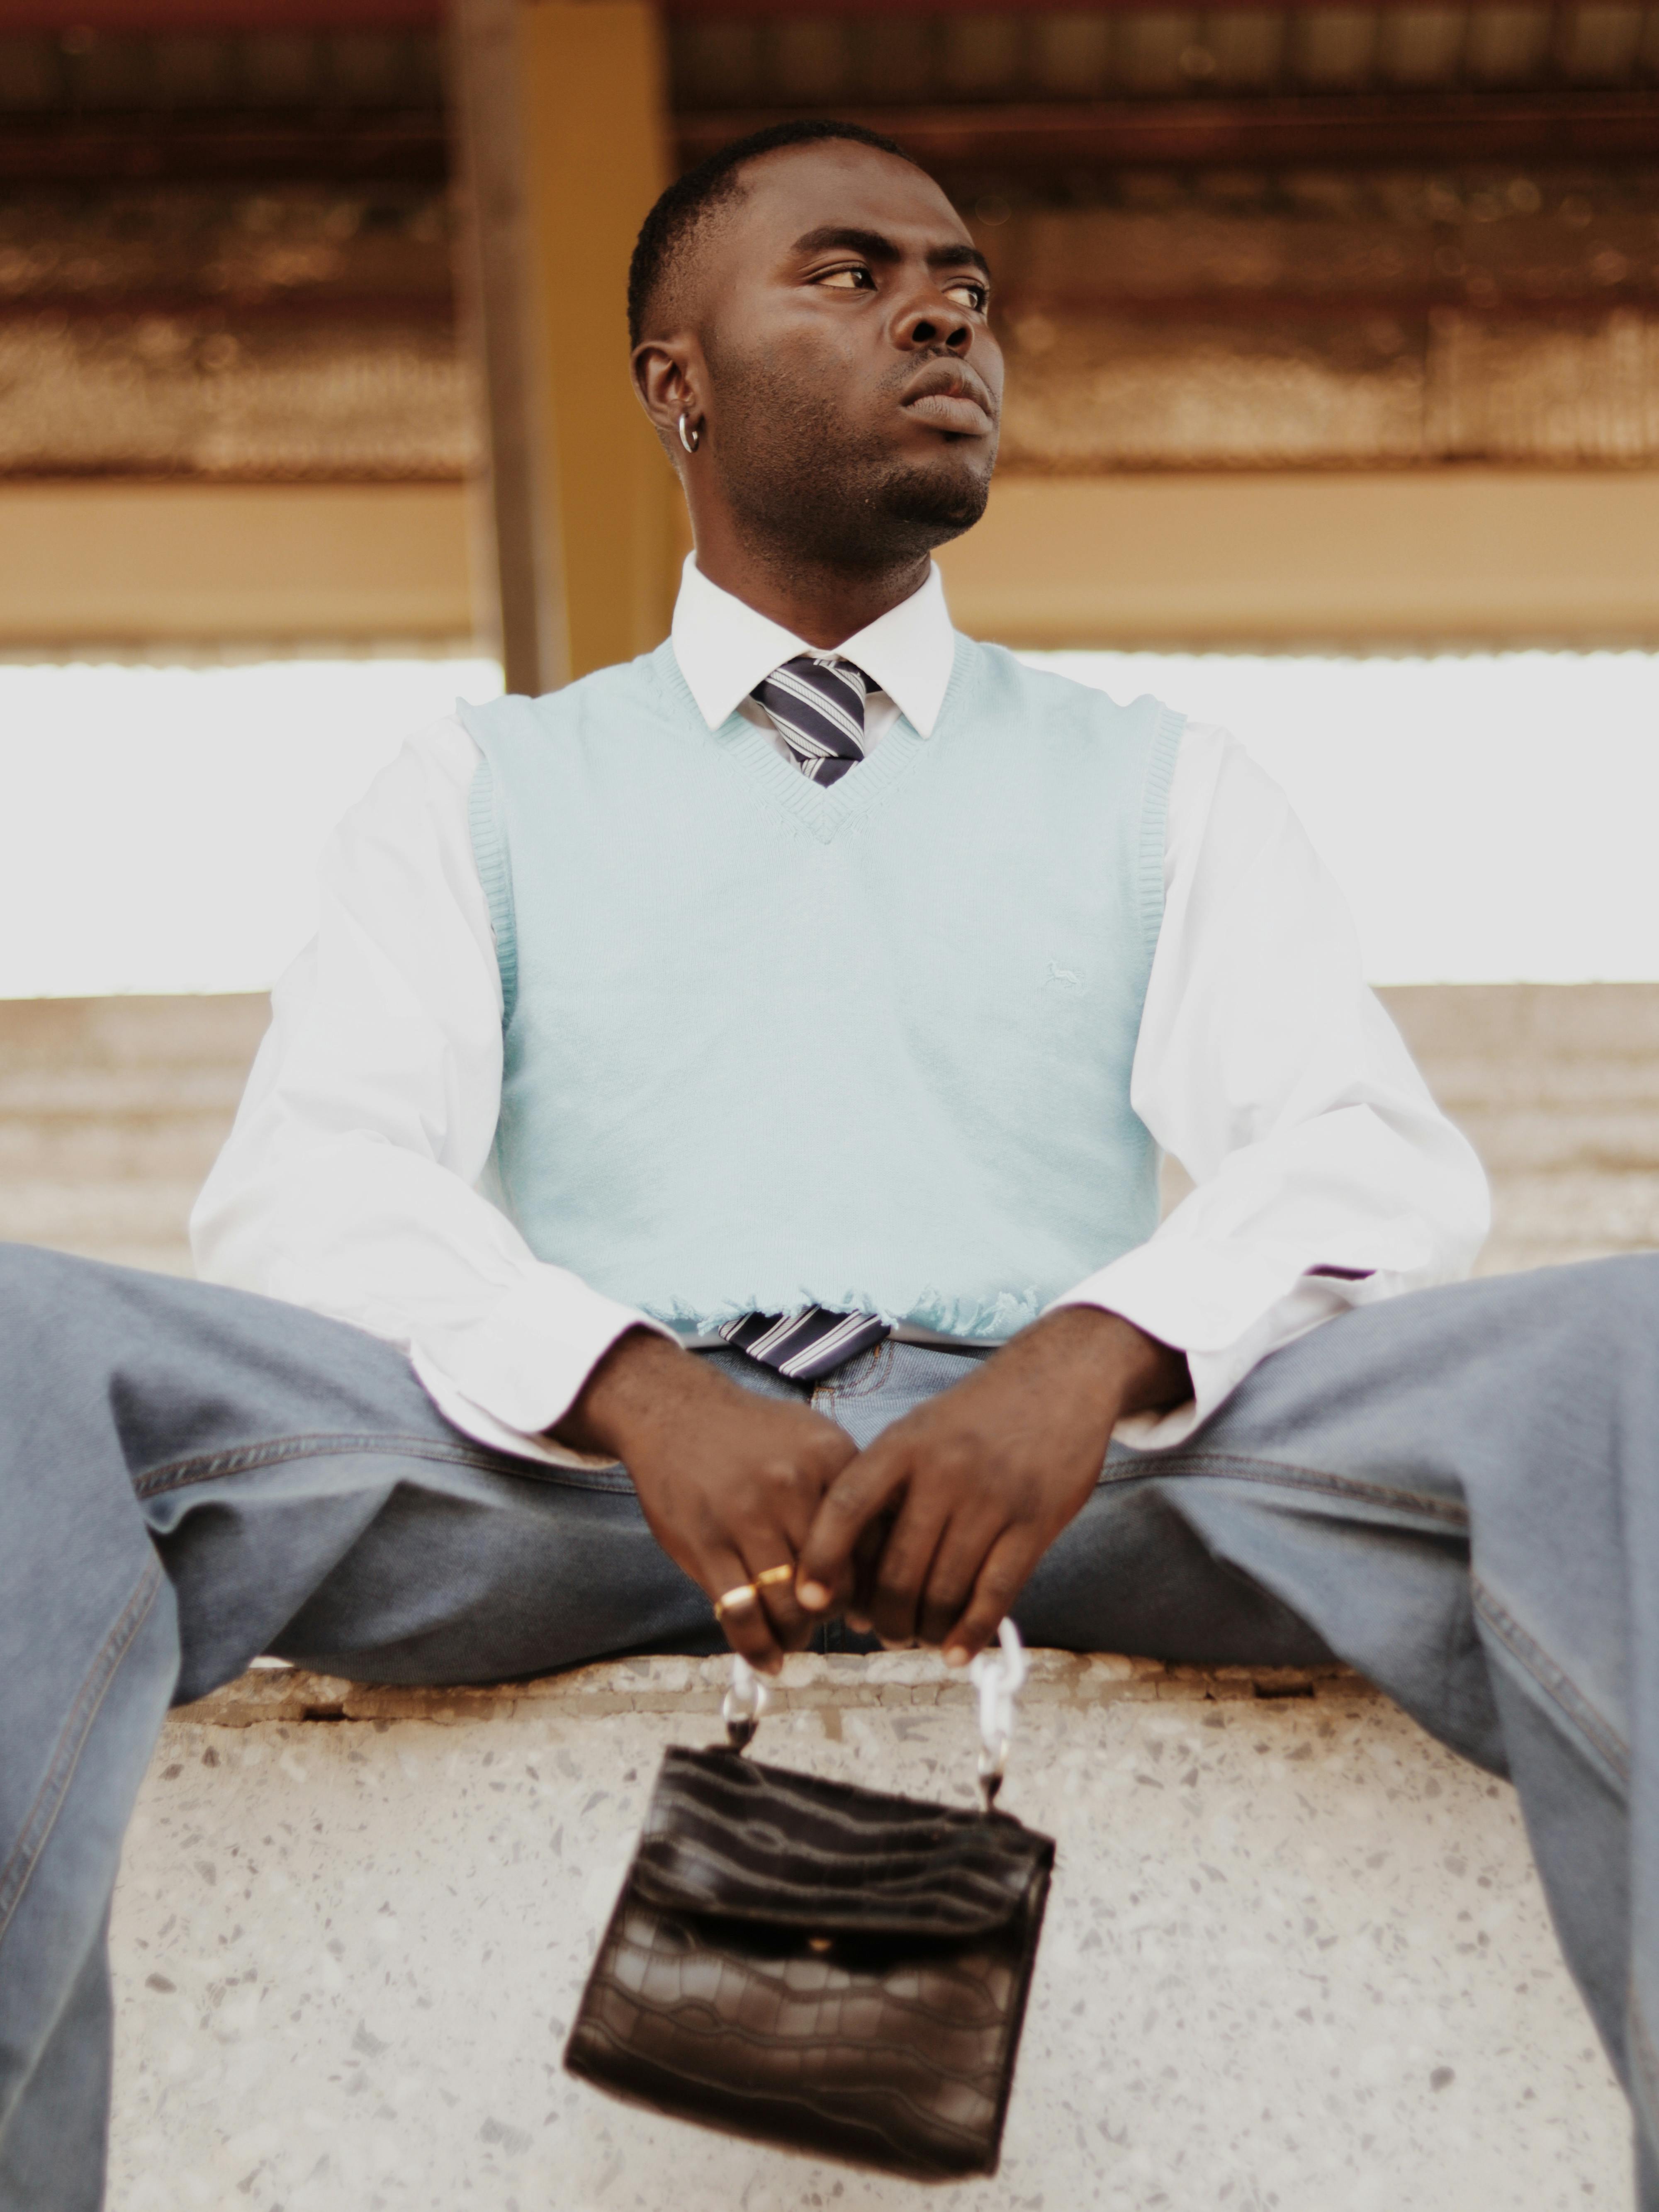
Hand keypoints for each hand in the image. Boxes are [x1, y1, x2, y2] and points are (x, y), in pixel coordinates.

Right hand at [554, 1329, 856, 1673]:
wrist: (676, 1413)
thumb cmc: (752, 1436)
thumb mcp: (814, 1440)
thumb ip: (849, 1493)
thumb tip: (885, 1564)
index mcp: (830, 1459)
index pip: (871, 1542)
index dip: (872, 1584)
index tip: (865, 1602)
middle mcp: (792, 1486)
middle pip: (834, 1581)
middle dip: (833, 1614)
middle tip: (824, 1619)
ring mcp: (745, 1516)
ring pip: (788, 1605)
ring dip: (795, 1635)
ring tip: (793, 1638)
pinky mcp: (705, 1543)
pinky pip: (741, 1613)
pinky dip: (758, 1647)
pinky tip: (767, 1658)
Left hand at [794, 1308, 1189, 1665]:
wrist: (1060, 1378)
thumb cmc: (978, 1415)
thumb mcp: (920, 1429)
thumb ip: (884, 1485)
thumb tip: (849, 1564)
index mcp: (905, 1444)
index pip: (847, 1507)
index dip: (822, 1558)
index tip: (809, 1598)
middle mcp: (944, 1470)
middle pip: (898, 1568)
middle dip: (884, 1615)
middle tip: (883, 1630)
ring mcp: (992, 1498)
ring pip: (944, 1589)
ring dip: (925, 1628)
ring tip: (919, 1635)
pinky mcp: (1034, 1522)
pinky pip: (995, 1593)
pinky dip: (971, 1632)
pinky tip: (957, 1652)